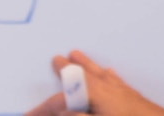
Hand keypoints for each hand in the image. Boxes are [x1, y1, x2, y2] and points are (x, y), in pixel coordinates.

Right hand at [25, 50, 163, 115]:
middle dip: (68, 71)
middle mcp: (111, 91)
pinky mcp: (135, 99)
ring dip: (87, 66)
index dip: (43, 109)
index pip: (64, 101)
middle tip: (56, 59)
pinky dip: (109, 75)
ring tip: (76, 53)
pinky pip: (118, 81)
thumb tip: (63, 109)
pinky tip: (109, 71)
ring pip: (100, 75)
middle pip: (84, 78)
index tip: (28, 114)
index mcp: (99, 97)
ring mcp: (124, 94)